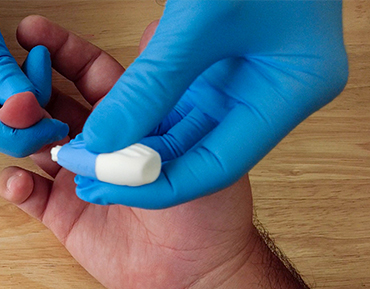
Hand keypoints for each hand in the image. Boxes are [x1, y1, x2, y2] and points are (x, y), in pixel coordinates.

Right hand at [0, 16, 257, 288]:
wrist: (200, 276)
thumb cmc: (210, 210)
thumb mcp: (192, 142)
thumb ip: (162, 92)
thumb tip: (155, 27)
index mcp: (129, 119)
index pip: (89, 72)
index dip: (60, 50)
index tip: (30, 31)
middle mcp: (98, 144)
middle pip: (52, 104)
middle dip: (28, 88)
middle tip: (10, 82)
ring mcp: (76, 179)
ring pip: (34, 144)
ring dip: (18, 132)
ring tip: (11, 126)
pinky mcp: (62, 216)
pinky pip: (28, 195)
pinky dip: (15, 185)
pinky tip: (17, 180)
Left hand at [74, 1, 347, 207]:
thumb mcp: (201, 20)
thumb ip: (152, 82)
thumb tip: (100, 139)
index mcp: (290, 91)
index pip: (217, 166)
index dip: (154, 186)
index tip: (101, 187)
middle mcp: (269, 92)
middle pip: (196, 150)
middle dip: (134, 162)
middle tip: (81, 167)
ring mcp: (246, 76)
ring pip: (179, 125)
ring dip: (129, 134)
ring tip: (79, 143)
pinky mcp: (220, 59)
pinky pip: (173, 96)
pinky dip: (136, 105)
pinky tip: (99, 111)